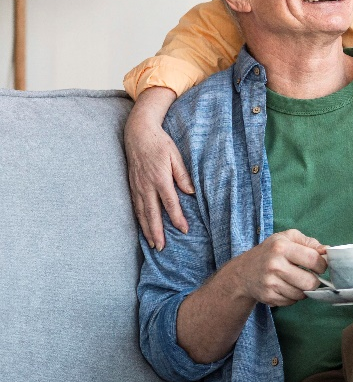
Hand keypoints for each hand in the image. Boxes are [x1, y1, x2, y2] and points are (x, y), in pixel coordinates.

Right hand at [125, 86, 192, 249]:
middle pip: (152, 213)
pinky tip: (143, 228)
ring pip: (142, 212)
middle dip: (157, 231)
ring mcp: (137, 186)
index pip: (170, 203)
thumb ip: (182, 175)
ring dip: (147, 229)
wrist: (138, 133)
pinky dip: (139, 219)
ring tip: (153, 243)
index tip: (184, 230)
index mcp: (160, 178)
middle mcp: (146, 185)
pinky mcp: (132, 185)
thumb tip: (191, 192)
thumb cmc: (160, 143)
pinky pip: (135, 206)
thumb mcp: (175, 156)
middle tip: (162, 247)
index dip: (177, 218)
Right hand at [220, 230, 326, 306]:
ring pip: (301, 294)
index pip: (313, 260)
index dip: (322, 265)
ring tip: (296, 281)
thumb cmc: (270, 252)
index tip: (320, 266)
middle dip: (314, 281)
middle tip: (309, 276)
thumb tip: (327, 251)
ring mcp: (270, 282)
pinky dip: (292, 297)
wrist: (243, 272)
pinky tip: (286, 287)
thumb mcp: (287, 238)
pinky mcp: (267, 296)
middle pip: (309, 282)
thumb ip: (309, 242)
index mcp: (282, 247)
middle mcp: (275, 265)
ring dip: (303, 290)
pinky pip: (291, 302)